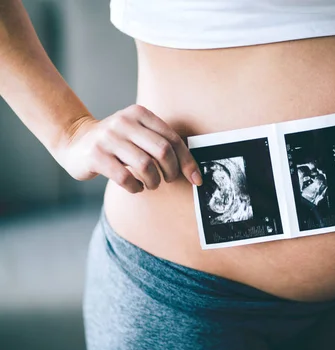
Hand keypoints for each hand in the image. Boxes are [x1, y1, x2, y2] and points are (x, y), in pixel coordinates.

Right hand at [55, 105, 202, 192]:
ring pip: (146, 165)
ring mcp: (108, 138)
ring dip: (154, 181)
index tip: (196, 179)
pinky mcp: (96, 156)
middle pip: (163, 151)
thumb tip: (192, 170)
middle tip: (168, 179)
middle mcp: (124, 122)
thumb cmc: (117, 142)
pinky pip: (125, 177)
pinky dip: (136, 187)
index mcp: (140, 114)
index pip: (173, 139)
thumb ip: (161, 143)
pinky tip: (135, 186)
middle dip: (172, 171)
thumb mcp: (138, 133)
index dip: (188, 162)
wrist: (75, 141)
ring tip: (151, 184)